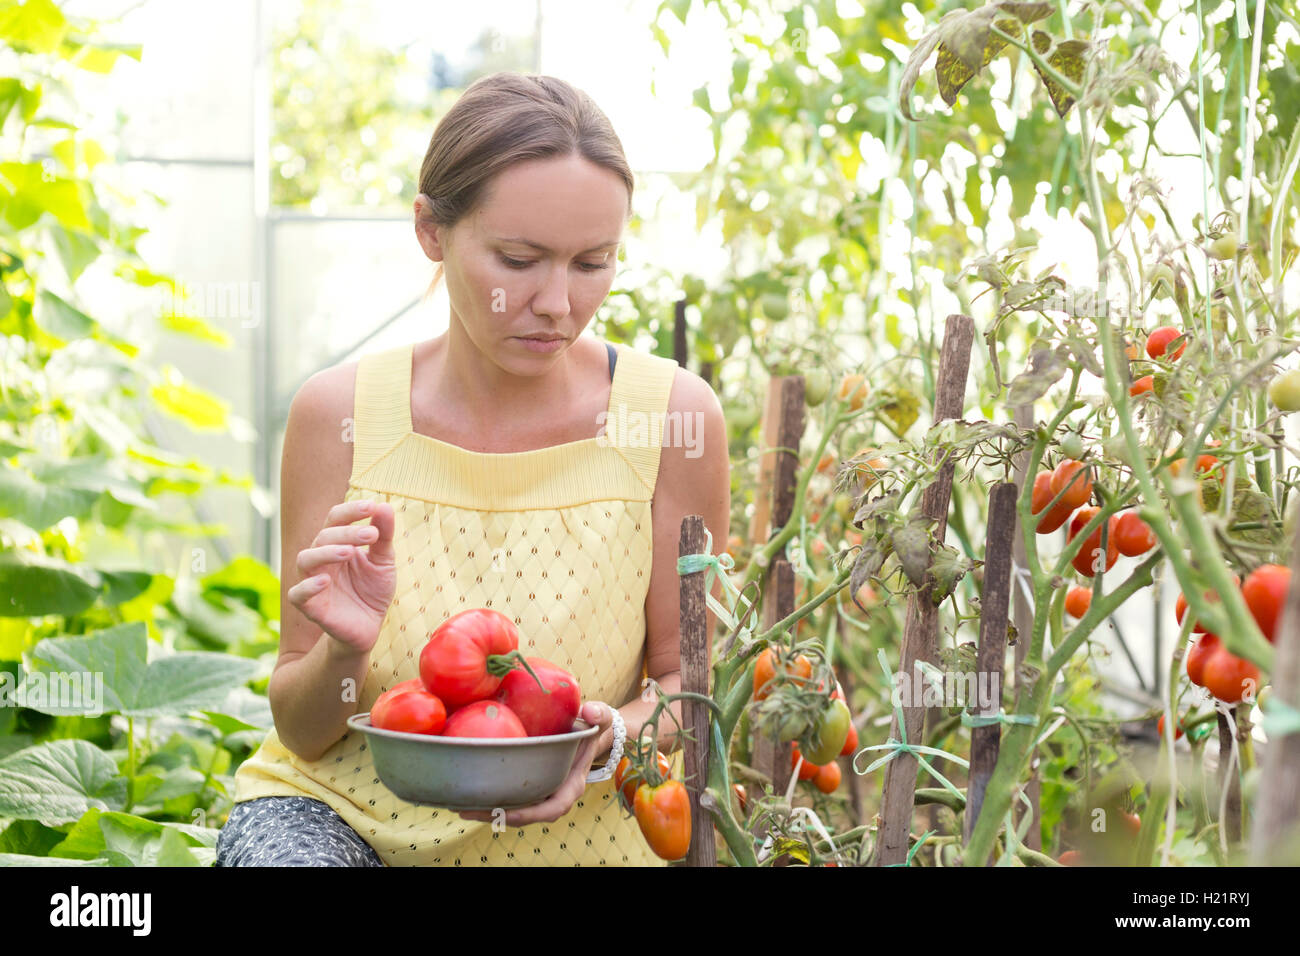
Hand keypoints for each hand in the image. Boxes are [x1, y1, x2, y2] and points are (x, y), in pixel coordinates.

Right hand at [286, 499, 395, 655]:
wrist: (369, 627)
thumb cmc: (372, 590)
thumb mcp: (384, 561)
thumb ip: (383, 536)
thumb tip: (384, 505)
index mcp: (336, 544)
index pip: (335, 519)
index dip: (350, 511)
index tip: (371, 506)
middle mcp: (321, 560)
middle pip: (323, 536)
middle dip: (347, 532)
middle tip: (371, 534)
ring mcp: (313, 582)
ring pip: (305, 559)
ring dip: (327, 552)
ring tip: (350, 552)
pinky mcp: (310, 607)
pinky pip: (297, 594)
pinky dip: (308, 586)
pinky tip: (326, 581)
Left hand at [458, 701, 615, 827]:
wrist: (588, 733)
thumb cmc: (592, 726)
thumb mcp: (599, 718)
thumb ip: (599, 714)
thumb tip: (591, 712)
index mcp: (572, 785)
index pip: (552, 808)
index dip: (530, 814)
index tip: (507, 813)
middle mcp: (554, 795)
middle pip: (525, 815)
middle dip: (496, 817)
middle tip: (466, 810)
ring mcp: (541, 793)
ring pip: (514, 811)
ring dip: (487, 812)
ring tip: (458, 805)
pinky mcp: (529, 787)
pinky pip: (509, 798)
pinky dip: (489, 799)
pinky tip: (466, 791)